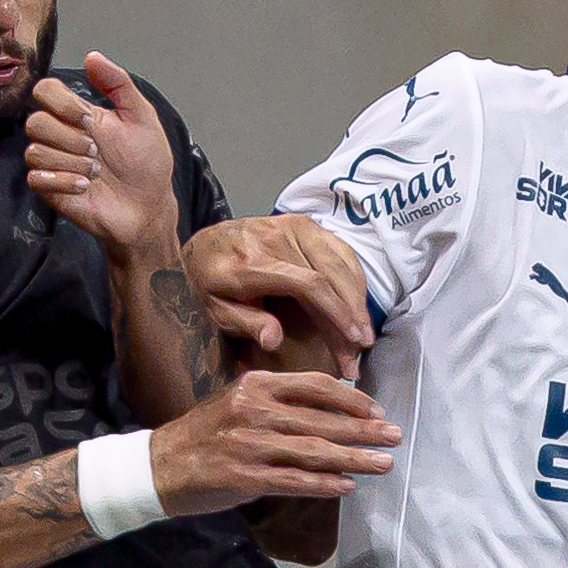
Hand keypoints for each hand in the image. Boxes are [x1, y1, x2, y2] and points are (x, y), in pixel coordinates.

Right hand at [24, 53, 181, 269]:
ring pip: (35, 152)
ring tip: (96, 173)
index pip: (45, 91)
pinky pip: (37, 179)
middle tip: (96, 152)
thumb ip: (118, 83)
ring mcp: (55, 164)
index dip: (60, 102)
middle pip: (34, 122)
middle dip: (69, 138)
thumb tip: (92, 56)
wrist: (148, 206)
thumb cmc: (147, 163)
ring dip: (70, 163)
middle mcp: (62, 136)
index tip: (89, 119)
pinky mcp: (52, 190)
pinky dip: (64, 182)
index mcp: (78, 114)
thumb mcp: (142, 116)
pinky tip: (86, 187)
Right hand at [150, 369, 400, 514]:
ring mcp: (250, 445)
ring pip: (315, 451)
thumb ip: (277, 400)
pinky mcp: (245, 477)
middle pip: (323, 419)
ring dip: (354, 459)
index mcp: (256, 385)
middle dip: (364, 430)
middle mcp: (255, 410)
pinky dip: (324, 484)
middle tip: (395, 437)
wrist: (158, 465)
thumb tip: (329, 408)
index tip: (377, 411)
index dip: (352, 399)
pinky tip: (348, 486)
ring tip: (384, 464)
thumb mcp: (236, 401)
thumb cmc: (203, 434)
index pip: (316, 386)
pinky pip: (294, 480)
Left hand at [183, 215, 374, 358]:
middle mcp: (272, 238)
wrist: (202, 245)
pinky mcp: (301, 223)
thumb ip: (245, 323)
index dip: (334, 311)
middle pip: (329, 275)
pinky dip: (353, 277)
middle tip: (363, 345)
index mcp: (248, 264)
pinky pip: (338, 249)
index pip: (306, 284)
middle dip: (352, 312)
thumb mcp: (215, 310)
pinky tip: (358, 302)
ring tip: (365, 330)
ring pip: (339, 262)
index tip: (350, 339)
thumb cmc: (208, 284)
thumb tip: (274, 341)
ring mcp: (289, 226)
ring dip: (358, 297)